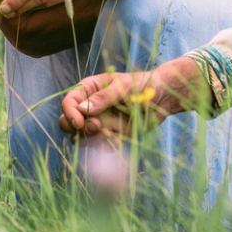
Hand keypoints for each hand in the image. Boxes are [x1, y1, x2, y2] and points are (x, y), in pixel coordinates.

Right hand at [59, 56, 200, 135]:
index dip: (70, 113)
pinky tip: (118, 141)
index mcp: (89, 89)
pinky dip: (106, 146)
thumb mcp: (123, 87)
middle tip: (97, 127)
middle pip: (68, 122)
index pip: (69, 102)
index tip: (80, 122)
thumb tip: (82, 109)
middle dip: (79, 128)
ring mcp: (98, 121)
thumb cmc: (143, 85)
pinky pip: (99, 145)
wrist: (163, 98)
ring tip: (112, 135)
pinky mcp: (109, 134)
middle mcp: (90, 107)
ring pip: (81, 137)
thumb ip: (103, 98)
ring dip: (93, 139)